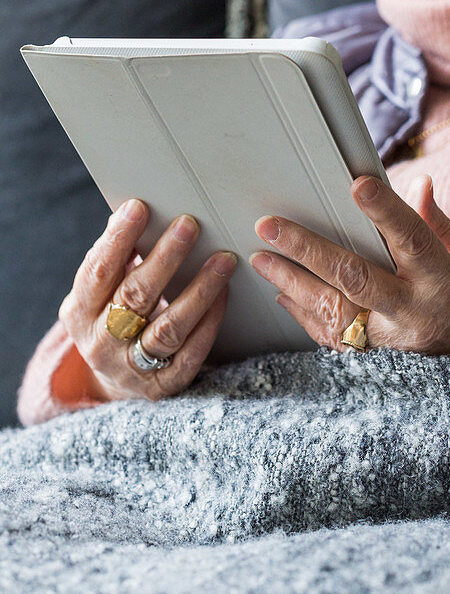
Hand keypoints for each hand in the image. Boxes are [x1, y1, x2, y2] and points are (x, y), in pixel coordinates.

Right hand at [58, 199, 237, 402]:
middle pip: (135, 297)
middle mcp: (101, 343)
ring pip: (168, 328)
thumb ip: (117, 256)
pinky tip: (224, 294)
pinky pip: (191, 353)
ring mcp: (132, 369)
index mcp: (79, 312)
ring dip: (199, 290)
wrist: (115, 381)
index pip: (97, 272)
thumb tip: (133, 208)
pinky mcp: (163, 387)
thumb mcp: (101, 291)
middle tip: (189, 224)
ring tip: (223, 259)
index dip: (117, 239)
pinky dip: (209, 321)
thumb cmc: (112, 316)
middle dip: (164, 258)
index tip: (139, 206)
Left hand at [250, 175, 449, 379]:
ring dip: (294, 285)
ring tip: (262, 260)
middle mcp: (417, 312)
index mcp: (446, 279)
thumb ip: (438, 225)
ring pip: (335, 312)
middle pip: (355, 277)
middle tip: (270, 227)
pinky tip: (285, 297)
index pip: (412, 237)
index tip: (358, 184)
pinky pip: (338, 341)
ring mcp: (398, 344)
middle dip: (307, 250)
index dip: (386, 210)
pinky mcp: (386, 365)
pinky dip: (309, 317)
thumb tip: (418, 185)